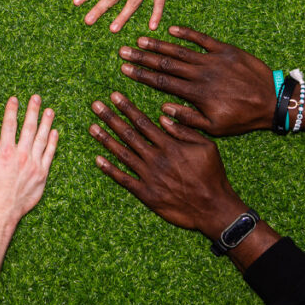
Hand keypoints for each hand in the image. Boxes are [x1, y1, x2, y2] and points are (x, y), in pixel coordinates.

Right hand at [0, 95, 57, 225]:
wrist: (1, 212)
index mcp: (4, 151)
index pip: (9, 124)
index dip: (12, 110)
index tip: (15, 99)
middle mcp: (21, 155)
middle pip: (29, 127)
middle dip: (33, 110)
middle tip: (36, 97)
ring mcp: (34, 164)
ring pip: (42, 138)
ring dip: (46, 122)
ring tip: (49, 110)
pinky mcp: (42, 174)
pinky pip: (50, 154)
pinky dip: (53, 142)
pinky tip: (54, 132)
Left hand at [90, 92, 242, 237]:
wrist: (212, 208)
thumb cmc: (212, 175)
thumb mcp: (206, 147)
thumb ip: (185, 130)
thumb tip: (163, 116)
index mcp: (169, 145)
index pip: (143, 122)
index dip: (127, 108)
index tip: (114, 96)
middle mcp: (156, 158)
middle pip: (128, 134)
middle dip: (111, 118)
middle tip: (96, 105)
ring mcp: (149, 177)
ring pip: (122, 154)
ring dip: (105, 139)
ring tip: (92, 126)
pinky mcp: (146, 194)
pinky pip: (124, 180)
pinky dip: (109, 169)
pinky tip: (97, 159)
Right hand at [119, 27, 274, 135]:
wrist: (273, 101)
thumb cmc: (243, 118)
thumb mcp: (215, 129)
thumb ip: (188, 120)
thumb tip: (163, 110)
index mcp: (197, 94)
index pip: (162, 83)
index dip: (142, 75)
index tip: (125, 69)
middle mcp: (202, 74)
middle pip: (166, 64)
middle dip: (143, 57)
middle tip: (123, 51)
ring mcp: (214, 60)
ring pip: (181, 51)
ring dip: (159, 45)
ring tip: (140, 40)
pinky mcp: (227, 50)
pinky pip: (203, 39)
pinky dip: (187, 34)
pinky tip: (172, 29)